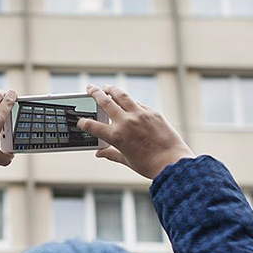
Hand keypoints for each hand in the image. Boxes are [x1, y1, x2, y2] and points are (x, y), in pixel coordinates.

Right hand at [77, 84, 193, 179]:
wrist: (172, 162)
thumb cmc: (149, 165)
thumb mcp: (126, 160)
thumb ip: (111, 154)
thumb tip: (100, 154)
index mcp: (116, 136)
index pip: (92, 126)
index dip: (83, 123)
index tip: (81, 121)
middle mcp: (125, 122)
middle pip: (105, 102)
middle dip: (95, 93)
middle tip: (90, 88)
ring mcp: (140, 115)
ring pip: (121, 96)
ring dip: (111, 90)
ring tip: (106, 87)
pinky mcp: (153, 113)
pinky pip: (138, 104)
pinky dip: (130, 102)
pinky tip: (128, 102)